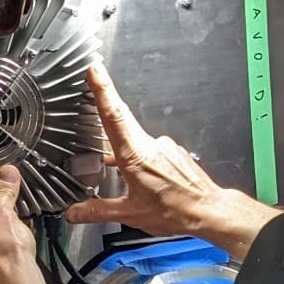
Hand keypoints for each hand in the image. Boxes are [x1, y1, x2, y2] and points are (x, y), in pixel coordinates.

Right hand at [66, 64, 278, 257]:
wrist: (208, 211)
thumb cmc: (176, 211)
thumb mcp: (131, 214)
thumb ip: (99, 211)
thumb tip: (75, 213)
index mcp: (135, 156)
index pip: (114, 116)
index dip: (103, 90)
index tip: (94, 69)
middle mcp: (150, 145)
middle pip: (121, 121)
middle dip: (106, 109)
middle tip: (93, 92)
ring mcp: (164, 145)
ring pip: (136, 140)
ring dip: (125, 150)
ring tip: (121, 172)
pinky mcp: (173, 151)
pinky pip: (150, 148)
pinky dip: (141, 158)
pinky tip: (143, 175)